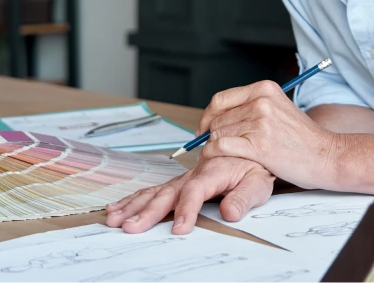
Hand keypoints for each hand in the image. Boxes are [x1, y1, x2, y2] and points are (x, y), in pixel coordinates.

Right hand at [105, 157, 273, 233]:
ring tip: (115, 218)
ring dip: (134, 204)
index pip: (195, 191)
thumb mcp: (259, 182)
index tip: (180, 229)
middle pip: (167, 192)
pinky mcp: (181, 181)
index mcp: (213, 170)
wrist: (255, 145)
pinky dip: (136, 198)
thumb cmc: (257, 165)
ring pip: (156, 190)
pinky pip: (156, 188)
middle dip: (147, 210)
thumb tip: (229, 213)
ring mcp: (185, 177)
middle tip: (130, 226)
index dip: (187, 209)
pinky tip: (119, 206)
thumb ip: (244, 197)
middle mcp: (194, 172)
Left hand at [198, 80, 339, 189]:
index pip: (221, 99)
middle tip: (212, 149)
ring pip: (218, 133)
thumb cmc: (302, 138)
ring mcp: (260, 122)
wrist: (326, 155)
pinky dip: (213, 155)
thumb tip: (217, 117)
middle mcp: (261, 101)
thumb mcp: (278, 109)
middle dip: (211, 136)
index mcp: (264, 89)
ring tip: (219, 158)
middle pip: (218, 118)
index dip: (207, 116)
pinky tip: (217, 161)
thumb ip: (251, 107)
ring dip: (213, 148)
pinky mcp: (258, 145)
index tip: (204, 129)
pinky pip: (222, 147)